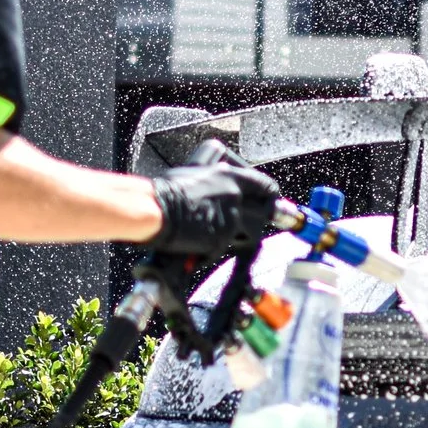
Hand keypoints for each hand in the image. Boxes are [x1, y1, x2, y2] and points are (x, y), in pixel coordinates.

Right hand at [149, 160, 281, 254]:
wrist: (153, 210)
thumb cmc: (164, 192)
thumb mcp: (194, 175)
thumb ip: (214, 183)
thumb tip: (218, 191)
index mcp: (228, 175)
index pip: (263, 185)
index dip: (270, 195)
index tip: (274, 200)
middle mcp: (234, 194)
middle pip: (264, 211)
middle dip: (260, 220)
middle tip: (252, 227)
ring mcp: (231, 217)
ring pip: (244, 233)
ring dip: (232, 238)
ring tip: (208, 236)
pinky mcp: (222, 237)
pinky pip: (221, 248)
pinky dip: (208, 252)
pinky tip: (193, 246)